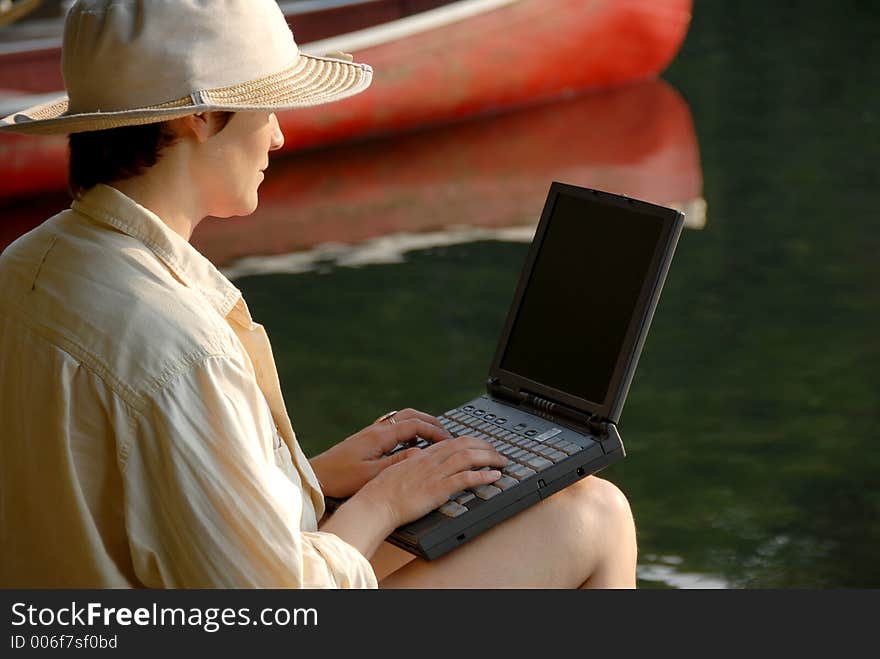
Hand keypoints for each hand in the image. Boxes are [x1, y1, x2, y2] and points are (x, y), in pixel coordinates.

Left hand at [309, 408, 451, 497]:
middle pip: (410, 415)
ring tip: (434, 436)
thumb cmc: (341, 478)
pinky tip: (411, 444)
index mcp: (380, 436)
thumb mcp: (372, 474)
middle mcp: (376, 429)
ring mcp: (371, 432)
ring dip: (420, 424)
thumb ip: (398, 462)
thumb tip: (421, 453)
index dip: (435, 431)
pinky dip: (408, 430)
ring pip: (402, 419)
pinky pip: (393, 427)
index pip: (415, 425)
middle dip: (431, 422)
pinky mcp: (367, 438)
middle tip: (447, 433)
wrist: (317, 475)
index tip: (449, 440)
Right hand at [351, 435, 508, 531]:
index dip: (471, 441)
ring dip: (490, 458)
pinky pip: (466, 478)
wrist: (376, 503)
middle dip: (485, 446)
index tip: (481, 446)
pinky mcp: (438, 490)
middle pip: (464, 444)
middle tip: (497, 452)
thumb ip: (412, 462)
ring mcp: (435, 474)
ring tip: (502, 461)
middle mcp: (431, 461)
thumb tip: (419, 457)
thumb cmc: (382, 491)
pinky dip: (483, 476)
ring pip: (469, 457)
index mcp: (422, 455)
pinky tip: (493, 476)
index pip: (452, 441)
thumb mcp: (398, 469)